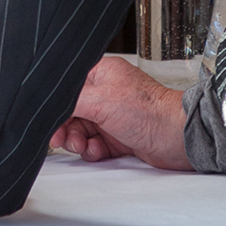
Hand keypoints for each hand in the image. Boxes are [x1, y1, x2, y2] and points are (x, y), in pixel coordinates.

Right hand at [49, 56, 191, 169]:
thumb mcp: (100, 101)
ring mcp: (112, 116)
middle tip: (61, 139)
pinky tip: (97, 151)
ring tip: (83, 147)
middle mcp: (106, 93)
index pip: (68, 89)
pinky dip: (92, 150)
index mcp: (101, 74)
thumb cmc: (149, 111)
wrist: (177, 137)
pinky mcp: (119, 136)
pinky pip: (95, 144)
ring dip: (78, 141)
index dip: (58, 106)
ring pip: (81, 130)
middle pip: (72, 112)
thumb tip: (48, 102)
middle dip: (66, 128)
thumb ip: (70, 101)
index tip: (50, 121)